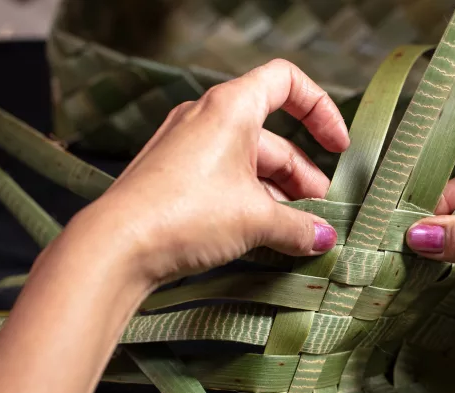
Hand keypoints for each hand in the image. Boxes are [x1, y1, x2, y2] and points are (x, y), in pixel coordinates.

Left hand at [73, 59, 347, 286]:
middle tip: (322, 214)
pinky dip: (250, 204)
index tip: (338, 147)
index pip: (286, 82)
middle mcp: (206, 120)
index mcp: (230, 108)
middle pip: (273, 138)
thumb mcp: (256, 221)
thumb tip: (323, 238)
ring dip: (279, 198)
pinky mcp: (173, 179)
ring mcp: (187, 149)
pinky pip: (224, 182)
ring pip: (249, 165)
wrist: (116, 247)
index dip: (320, 110)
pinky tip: (265, 237)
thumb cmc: (184, 215)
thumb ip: (299, 227)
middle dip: (303, 178)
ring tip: (298, 233)